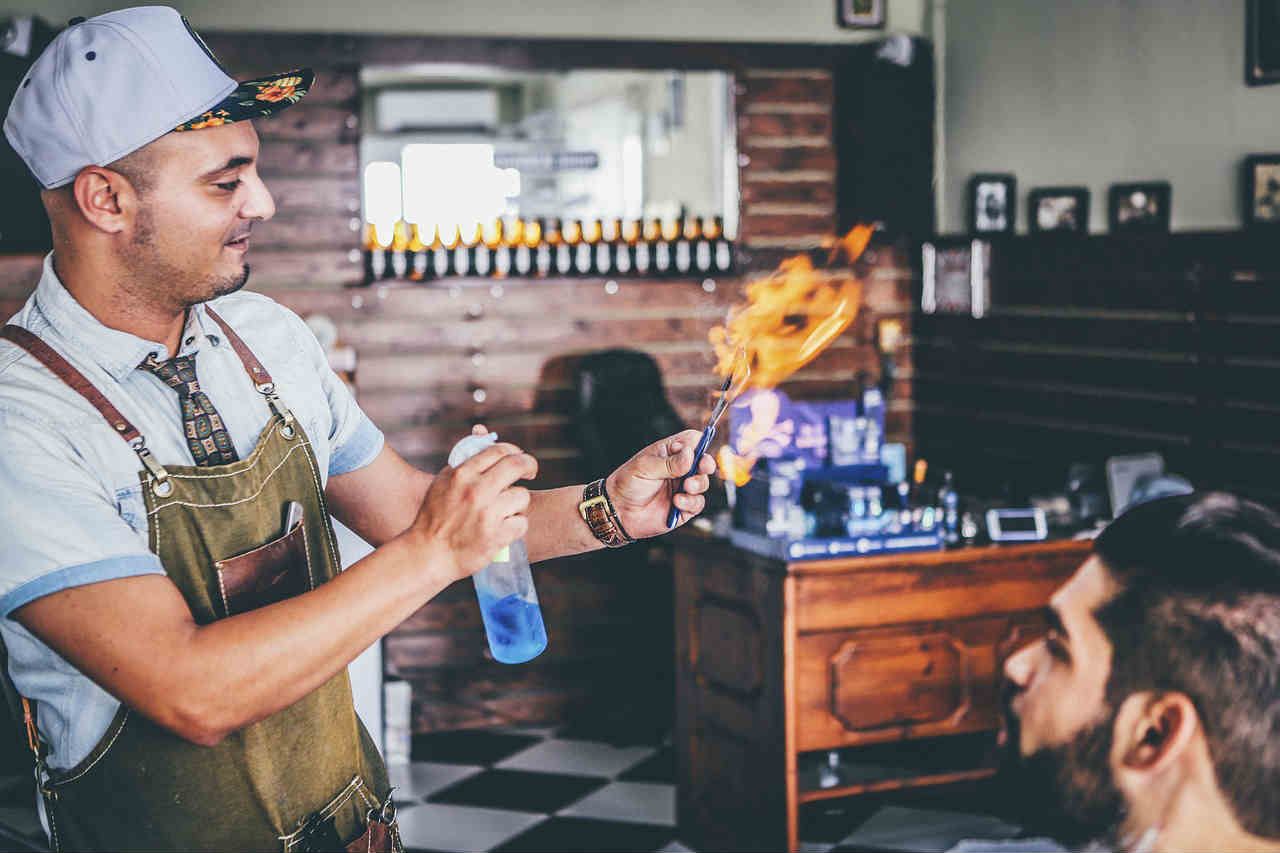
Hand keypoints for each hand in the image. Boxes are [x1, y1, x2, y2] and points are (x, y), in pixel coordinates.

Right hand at [407, 432, 537, 582]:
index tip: (518, 456)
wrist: (427, 554)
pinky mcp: (496, 536)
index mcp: (462, 474)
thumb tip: (482, 431)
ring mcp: (487, 514)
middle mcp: (476, 491)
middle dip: (529, 466)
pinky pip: (522, 522)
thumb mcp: (443, 482)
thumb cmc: (434, 517)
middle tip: (530, 472)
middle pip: (517, 465)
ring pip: (522, 496)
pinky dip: (515, 526)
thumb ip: (464, 460)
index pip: (498, 450)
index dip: (514, 450)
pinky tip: (503, 529)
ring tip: (504, 511)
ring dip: (517, 503)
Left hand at [604, 429, 717, 537]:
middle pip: (703, 461)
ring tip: (685, 487)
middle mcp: (679, 469)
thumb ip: (669, 462)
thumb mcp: (645, 467)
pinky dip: (690, 502)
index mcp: (670, 453)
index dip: (698, 443)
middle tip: (703, 467)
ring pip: (703, 483)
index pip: (692, 441)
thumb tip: (691, 454)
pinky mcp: (684, 507)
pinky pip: (697, 503)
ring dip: (698, 484)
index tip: (696, 450)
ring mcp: (682, 488)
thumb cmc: (627, 483)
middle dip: (706, 464)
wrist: (618, 512)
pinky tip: (677, 502)